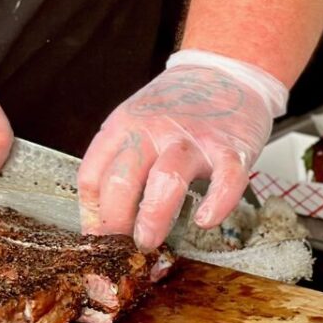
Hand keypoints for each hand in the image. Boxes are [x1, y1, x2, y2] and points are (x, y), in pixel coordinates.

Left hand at [78, 50, 285, 250]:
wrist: (225, 70)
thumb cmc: (178, 107)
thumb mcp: (136, 124)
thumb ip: (121, 167)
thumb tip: (106, 227)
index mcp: (123, 127)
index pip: (92, 176)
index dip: (91, 217)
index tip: (98, 245)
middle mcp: (153, 131)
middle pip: (122, 181)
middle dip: (116, 224)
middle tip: (122, 252)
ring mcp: (192, 139)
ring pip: (166, 179)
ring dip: (153, 217)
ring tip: (150, 241)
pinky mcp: (230, 147)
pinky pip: (225, 179)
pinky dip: (216, 203)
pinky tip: (206, 220)